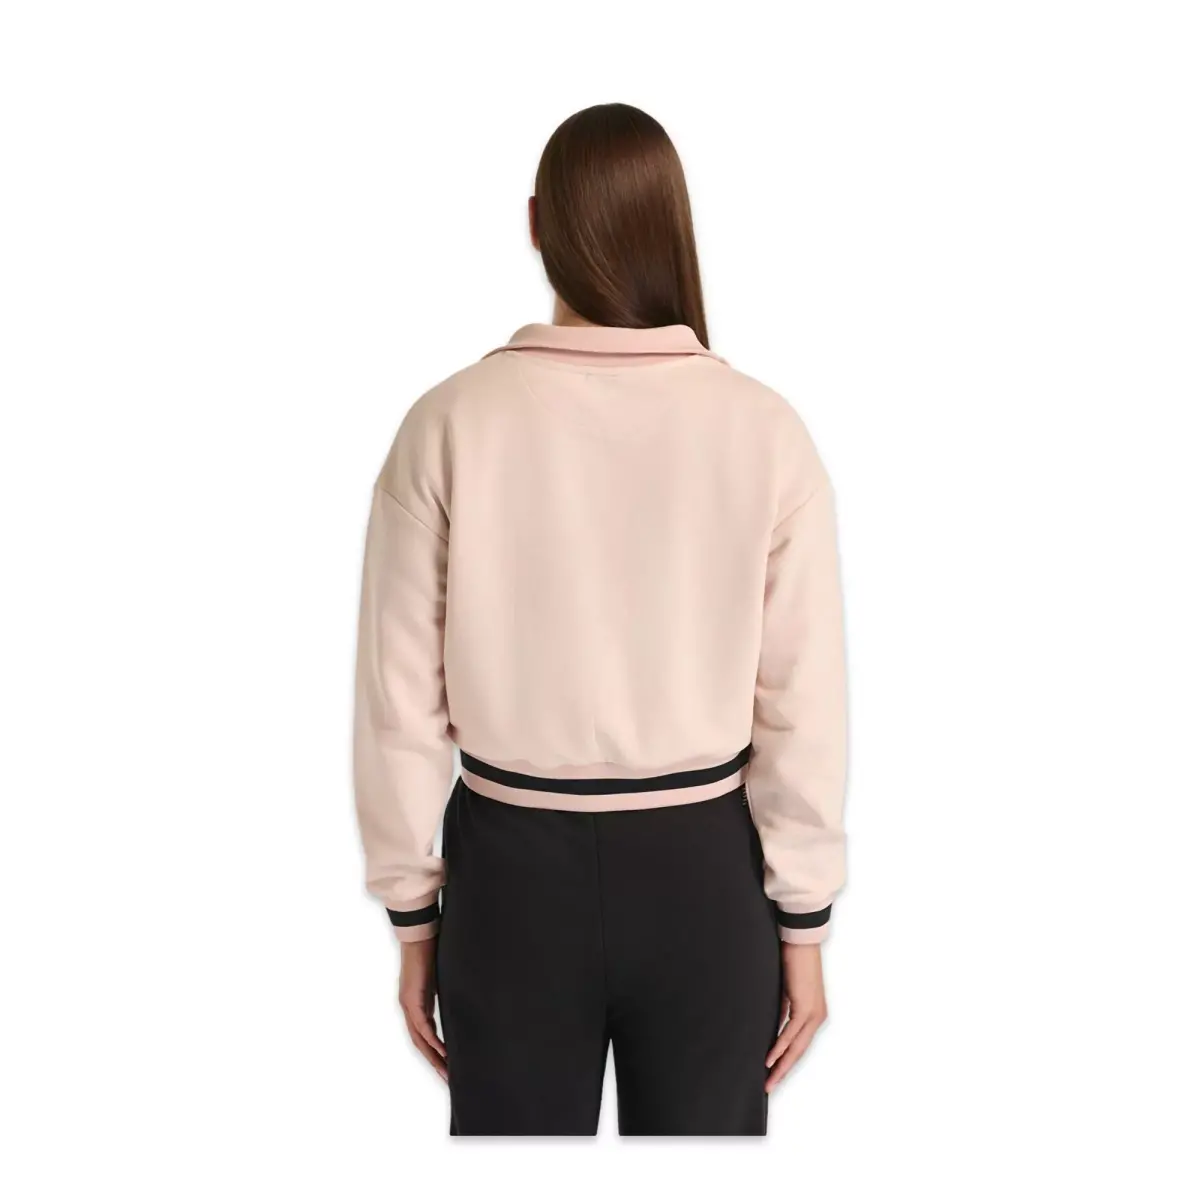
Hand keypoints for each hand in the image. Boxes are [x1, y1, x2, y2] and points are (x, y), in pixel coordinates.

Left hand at [398, 938, 447, 1081]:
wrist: (420, 936)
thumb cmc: (431, 952)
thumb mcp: (440, 979)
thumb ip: (444, 993)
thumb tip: (461, 1001)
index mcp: (416, 1004)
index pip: (424, 1035)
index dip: (435, 1052)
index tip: (448, 1066)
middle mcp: (409, 1008)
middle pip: (421, 1043)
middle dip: (435, 1062)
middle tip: (448, 1079)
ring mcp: (409, 1005)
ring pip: (420, 1039)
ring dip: (434, 1057)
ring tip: (447, 1072)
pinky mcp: (411, 1000)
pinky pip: (422, 1027)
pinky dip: (433, 1041)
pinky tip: (443, 1053)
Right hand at [765, 942, 826, 1091]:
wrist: (800, 941)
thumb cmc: (792, 960)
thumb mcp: (786, 991)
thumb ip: (783, 1010)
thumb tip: (773, 1027)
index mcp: (814, 1014)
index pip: (799, 1044)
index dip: (787, 1061)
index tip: (773, 1074)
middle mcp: (817, 1017)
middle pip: (799, 1051)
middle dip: (783, 1071)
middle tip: (769, 1086)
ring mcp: (813, 1014)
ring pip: (796, 1047)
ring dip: (781, 1065)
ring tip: (768, 1080)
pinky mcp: (805, 1007)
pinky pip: (791, 1033)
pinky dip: (780, 1048)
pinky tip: (769, 1060)